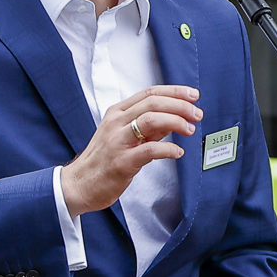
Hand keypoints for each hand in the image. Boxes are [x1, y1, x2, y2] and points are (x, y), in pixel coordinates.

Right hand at [62, 85, 201, 215]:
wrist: (79, 184)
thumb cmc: (102, 160)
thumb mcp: (123, 136)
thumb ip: (148, 127)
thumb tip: (174, 119)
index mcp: (117, 113)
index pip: (149, 93)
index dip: (174, 92)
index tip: (193, 95)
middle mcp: (116, 123)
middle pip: (153, 103)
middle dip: (180, 106)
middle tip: (197, 114)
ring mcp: (118, 141)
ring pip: (151, 120)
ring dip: (176, 122)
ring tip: (190, 129)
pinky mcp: (122, 162)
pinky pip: (150, 150)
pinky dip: (168, 149)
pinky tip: (178, 152)